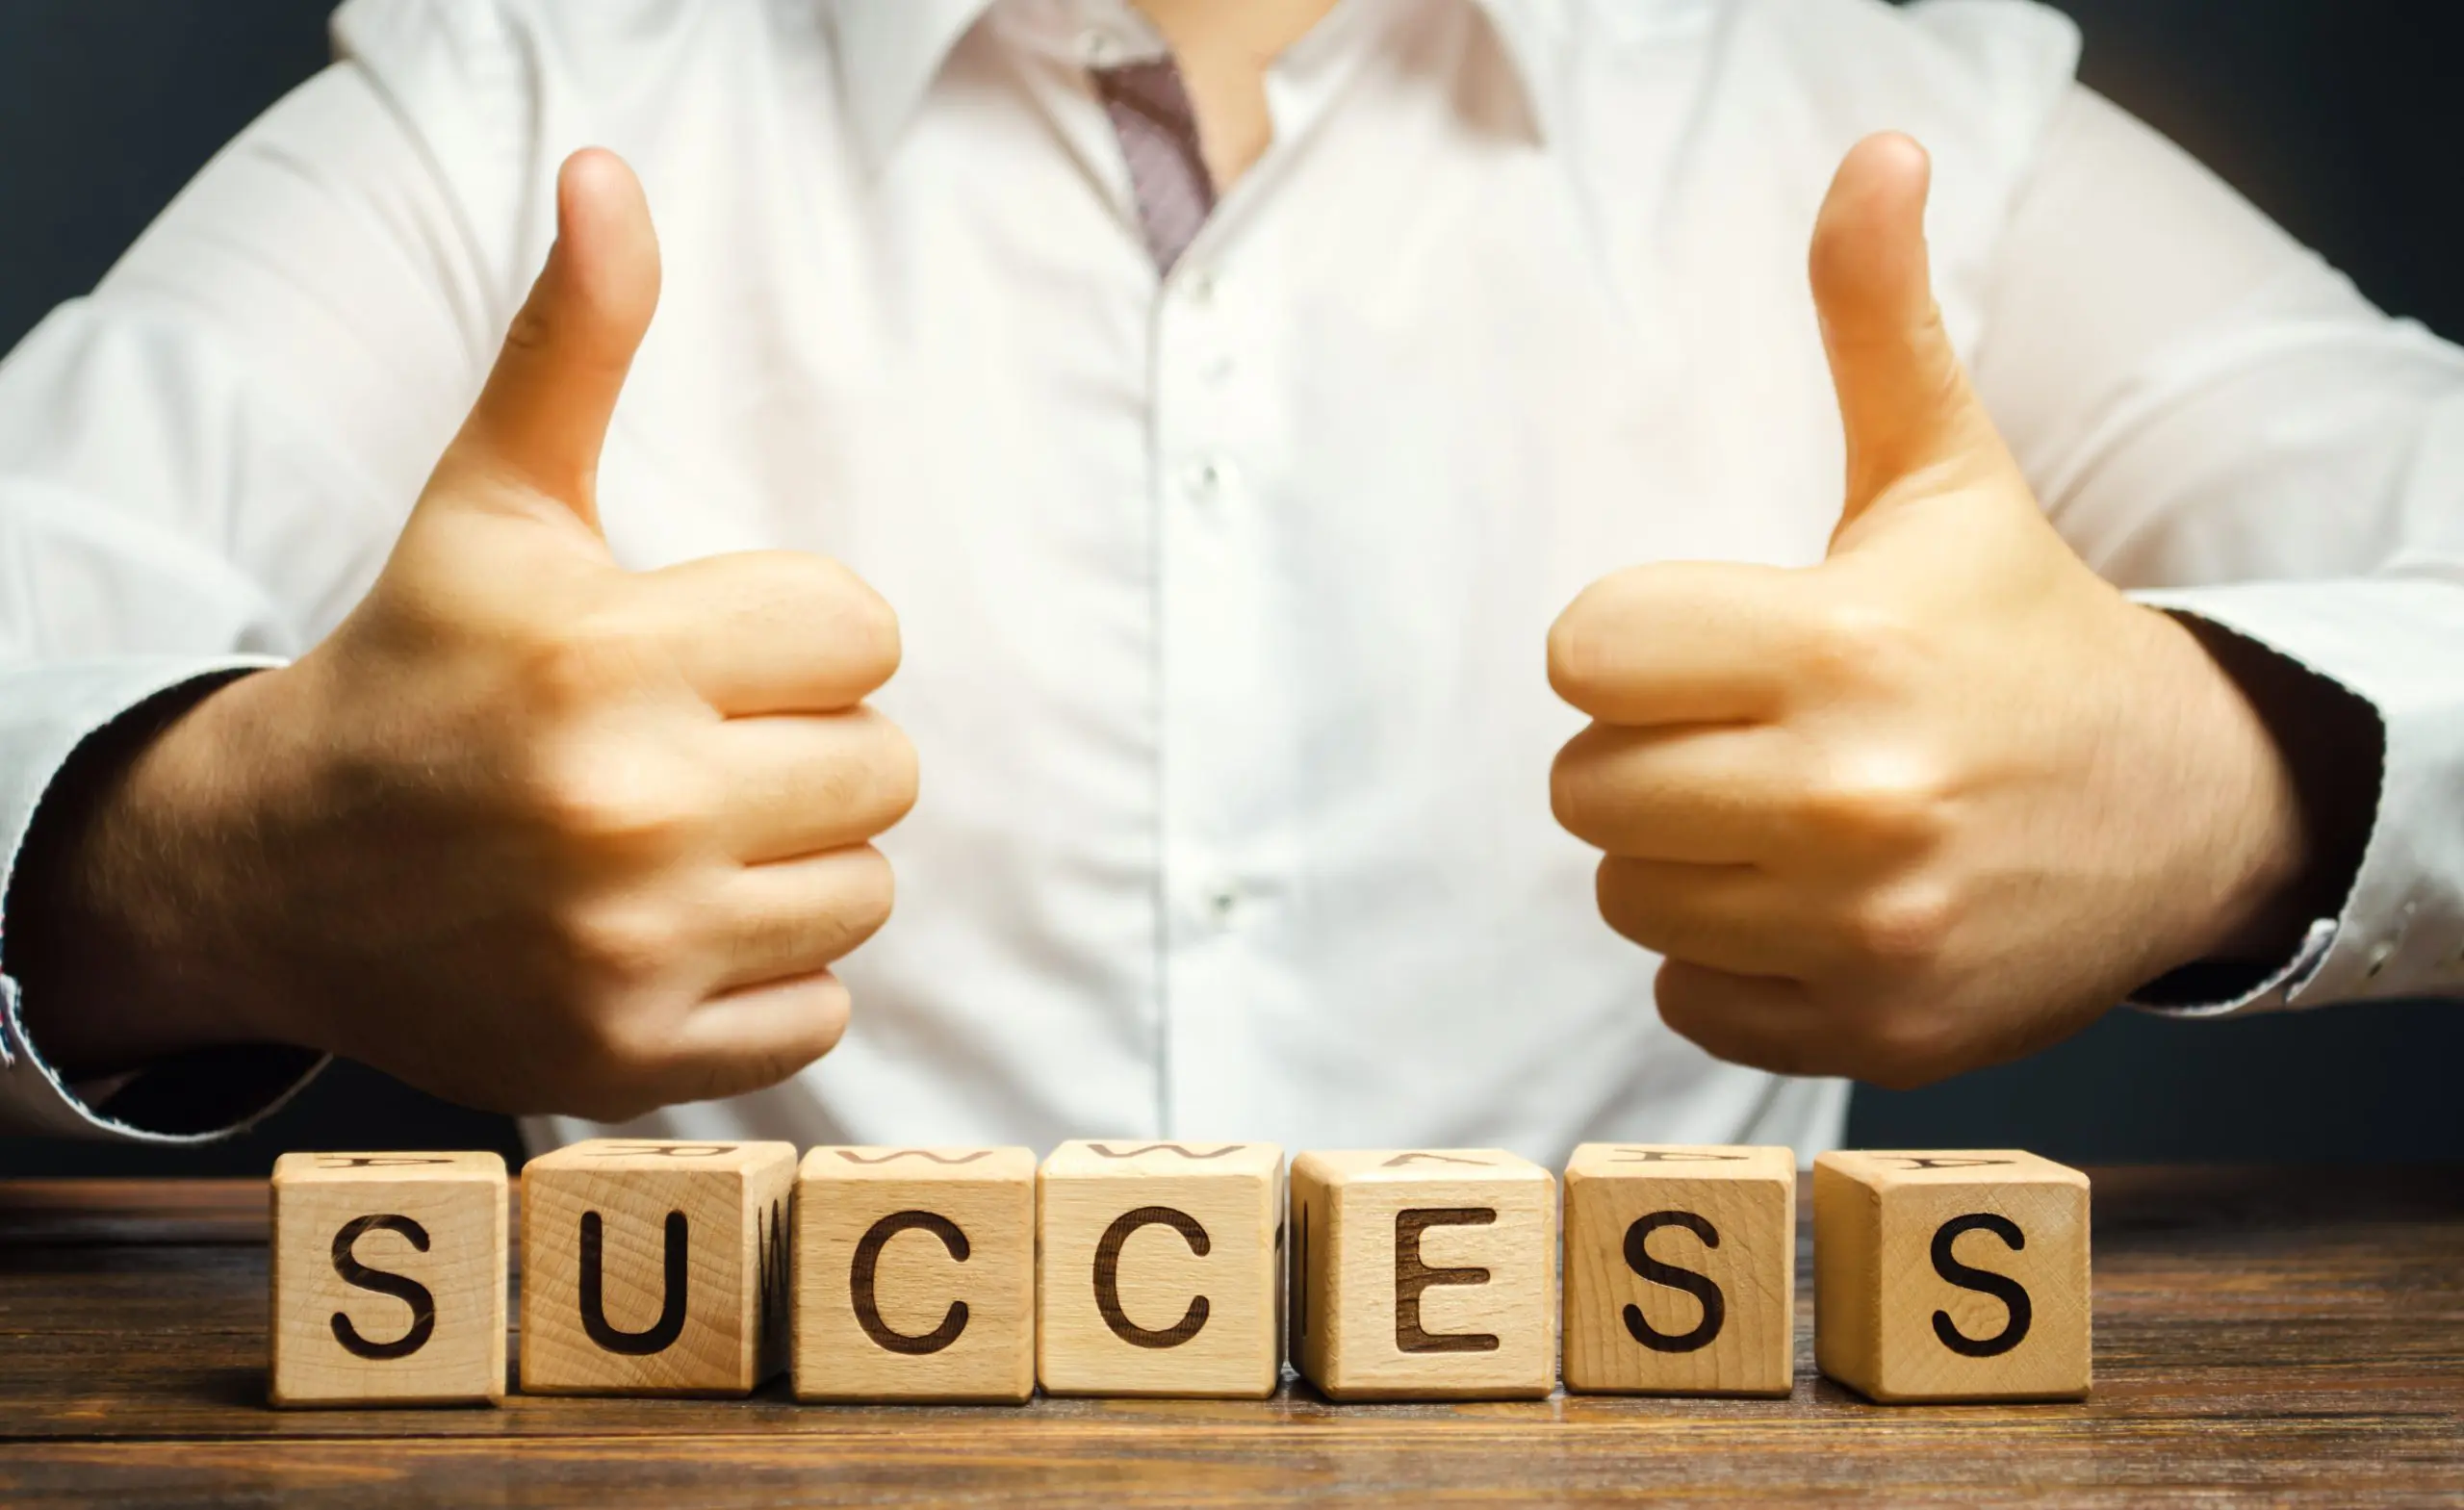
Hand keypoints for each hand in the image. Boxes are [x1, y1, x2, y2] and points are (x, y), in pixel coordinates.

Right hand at [20, 151, 915, 1119]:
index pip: (864, 630)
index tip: (710, 650)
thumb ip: (575, 345)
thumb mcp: (492, 502)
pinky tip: (675, 931)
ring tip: (686, 837)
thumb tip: (612, 176)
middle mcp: (629, 806)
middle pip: (888, 764)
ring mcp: (634, 946)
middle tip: (700, 746)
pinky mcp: (636, 1055)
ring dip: (800, 862)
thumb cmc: (416, 667)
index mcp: (610, 653)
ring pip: (867, 887)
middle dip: (811, 745)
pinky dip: (771, 978)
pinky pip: (822, 1012)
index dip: (800, 632)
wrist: (277, 870)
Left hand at [1546, 135, 2310, 1088]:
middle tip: (1750, 733)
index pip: (1584, 654)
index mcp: (1845, 643)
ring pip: (1628, 899)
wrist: (2184, 809)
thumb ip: (1879, 322)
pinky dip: (1730, 965)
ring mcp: (1866, 930)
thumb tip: (1873, 152)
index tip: (1709, 645)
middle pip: (1584, 787)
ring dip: (1682, 860)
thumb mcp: (1947, 476)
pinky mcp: (1875, 1034)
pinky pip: (1688, 1004)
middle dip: (1646, 752)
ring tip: (1786, 817)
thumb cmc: (2023, 630)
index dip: (1631, 644)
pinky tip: (1814, 907)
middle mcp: (1853, 797)